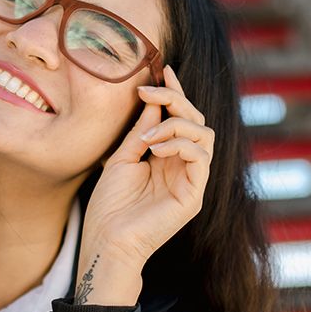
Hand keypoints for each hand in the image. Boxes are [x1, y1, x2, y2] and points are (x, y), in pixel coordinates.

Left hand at [84, 64, 214, 268]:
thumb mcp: (121, 158)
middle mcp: (182, 167)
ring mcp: (191, 181)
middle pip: (196, 120)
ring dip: (176, 124)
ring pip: (204, 134)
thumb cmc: (108, 206)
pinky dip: (180, 144)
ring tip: (147, 137)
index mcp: (166, 158)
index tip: (163, 69)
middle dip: (175, 100)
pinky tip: (155, 150)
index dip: (175, 92)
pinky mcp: (194, 195)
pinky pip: (202, 157)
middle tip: (149, 93)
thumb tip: (153, 101)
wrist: (106, 241)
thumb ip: (140, 131)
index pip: (180, 118)